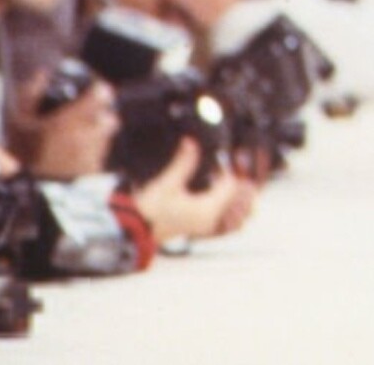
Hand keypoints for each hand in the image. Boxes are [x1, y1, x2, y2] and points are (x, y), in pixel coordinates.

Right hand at [15, 76, 119, 180]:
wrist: (31, 195)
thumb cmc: (23, 156)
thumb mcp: (18, 123)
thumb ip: (29, 95)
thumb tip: (41, 74)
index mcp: (73, 119)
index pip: (103, 93)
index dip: (98, 90)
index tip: (92, 90)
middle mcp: (91, 133)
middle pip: (109, 114)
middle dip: (100, 112)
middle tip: (84, 115)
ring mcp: (96, 152)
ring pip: (107, 132)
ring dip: (98, 130)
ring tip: (78, 134)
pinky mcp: (97, 168)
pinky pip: (102, 151)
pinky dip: (94, 148)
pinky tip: (76, 152)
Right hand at [131, 138, 258, 241]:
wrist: (133, 231)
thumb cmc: (149, 209)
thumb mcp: (167, 183)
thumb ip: (184, 163)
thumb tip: (191, 141)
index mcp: (206, 210)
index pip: (231, 186)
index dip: (227, 170)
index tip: (219, 160)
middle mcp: (210, 221)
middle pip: (240, 202)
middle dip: (239, 184)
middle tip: (228, 170)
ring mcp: (205, 228)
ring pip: (237, 216)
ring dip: (237, 198)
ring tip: (226, 182)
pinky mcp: (199, 230)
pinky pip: (225, 222)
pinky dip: (229, 210)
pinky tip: (218, 196)